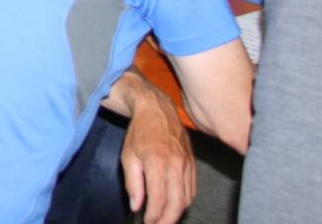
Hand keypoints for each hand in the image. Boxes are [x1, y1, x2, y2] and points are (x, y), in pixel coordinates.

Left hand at [121, 82, 194, 223]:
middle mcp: (176, 165)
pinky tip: (175, 204)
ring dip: (177, 212)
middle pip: (177, 203)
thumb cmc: (139, 133)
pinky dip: (185, 200)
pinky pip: (193, 188)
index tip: (147, 222)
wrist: (156, 109)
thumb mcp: (128, 156)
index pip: (159, 200)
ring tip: (165, 218)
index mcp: (157, 164)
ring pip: (188, 198)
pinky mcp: (193, 162)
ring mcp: (188, 164)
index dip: (154, 216)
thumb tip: (137, 206)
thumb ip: (133, 184)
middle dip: (167, 220)